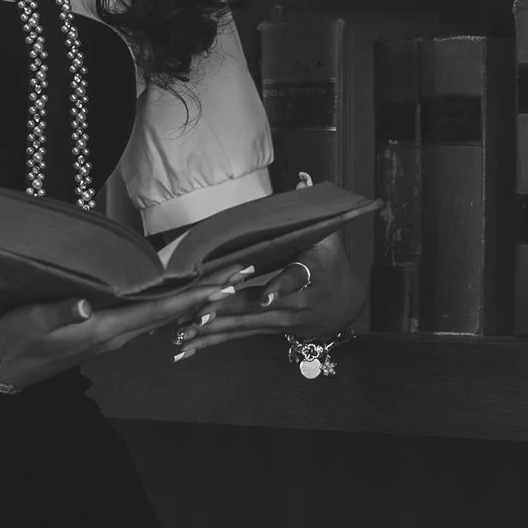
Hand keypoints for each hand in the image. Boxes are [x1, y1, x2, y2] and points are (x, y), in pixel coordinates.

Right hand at [0, 276, 243, 392]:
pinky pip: (147, 319)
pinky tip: (179, 301)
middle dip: (207, 294)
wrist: (2, 366)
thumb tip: (86, 306)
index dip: (195, 297)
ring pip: (163, 316)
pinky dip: (170, 307)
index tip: (226, 285)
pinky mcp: (104, 334)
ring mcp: (113, 337)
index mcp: (108, 329)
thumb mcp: (34, 321)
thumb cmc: (16, 339)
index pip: (162, 311)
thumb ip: (62, 312)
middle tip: (241, 275)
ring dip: (193, 300)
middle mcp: (118, 335)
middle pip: (173, 313)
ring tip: (222, 283)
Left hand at [170, 224, 368, 358]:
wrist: (346, 306)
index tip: (266, 298)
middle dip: (224, 311)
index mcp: (310, 276)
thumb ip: (311, 212)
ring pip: (242, 326)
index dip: (279, 289)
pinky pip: (238, 336)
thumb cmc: (332, 265)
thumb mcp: (328, 238)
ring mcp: (280, 321)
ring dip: (211, 331)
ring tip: (182, 335)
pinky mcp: (269, 331)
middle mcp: (294, 304)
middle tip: (195, 314)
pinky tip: (186, 349)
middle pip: (256, 308)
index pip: (293, 281)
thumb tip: (302, 178)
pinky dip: (212, 342)